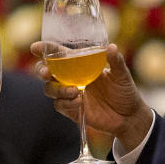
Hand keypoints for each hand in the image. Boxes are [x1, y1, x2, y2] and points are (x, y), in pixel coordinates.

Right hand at [30, 41, 153, 150]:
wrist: (129, 116)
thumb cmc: (125, 91)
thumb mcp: (122, 75)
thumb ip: (115, 61)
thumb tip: (111, 47)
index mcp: (79, 65)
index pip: (58, 54)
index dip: (45, 49)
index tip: (35, 47)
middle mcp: (71, 78)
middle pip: (46, 71)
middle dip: (41, 70)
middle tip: (46, 73)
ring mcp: (70, 94)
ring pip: (50, 89)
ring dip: (58, 89)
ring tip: (75, 91)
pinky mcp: (72, 110)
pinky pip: (60, 105)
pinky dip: (66, 103)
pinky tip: (79, 102)